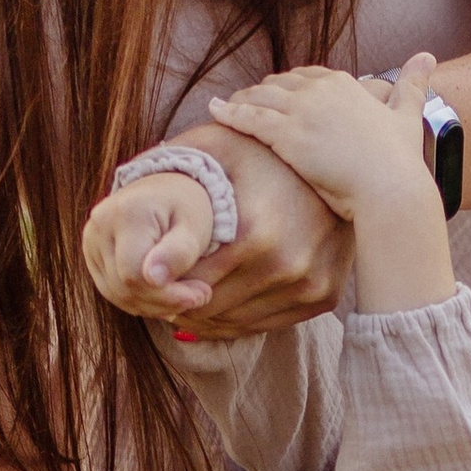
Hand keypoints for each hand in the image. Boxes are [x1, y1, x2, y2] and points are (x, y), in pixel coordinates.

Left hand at [84, 125, 352, 342]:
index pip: (188, 282)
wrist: (345, 161)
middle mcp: (286, 267)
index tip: (150, 272)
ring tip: (185, 295)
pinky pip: (265, 324)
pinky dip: (236, 318)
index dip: (162, 282)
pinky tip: (219, 299)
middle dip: (179, 301)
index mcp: (255, 233)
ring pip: (236, 322)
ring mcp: (308, 285)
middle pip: (210, 307)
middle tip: (162, 289)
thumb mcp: (217, 146)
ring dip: (204, 315)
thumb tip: (125, 195)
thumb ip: (171, 166)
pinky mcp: (323, 296)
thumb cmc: (267, 150)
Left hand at [205, 55, 436, 222]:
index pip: (308, 76)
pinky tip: (214, 111)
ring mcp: (301, 111)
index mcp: (344, 84)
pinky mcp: (286, 135)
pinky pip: (249, 118)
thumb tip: (427, 55)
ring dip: (240, 100)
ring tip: (225, 106)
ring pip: (260, 98)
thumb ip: (413, 84)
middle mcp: (319, 90)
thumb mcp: (407, 114)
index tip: (280, 94)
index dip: (291, 85)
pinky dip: (229, 112)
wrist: (391, 190)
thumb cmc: (400, 161)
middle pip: (279, 84)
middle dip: (262, 92)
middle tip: (246, 101)